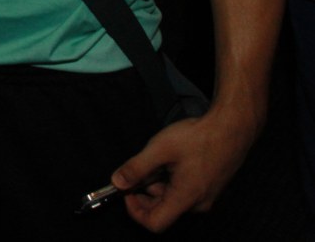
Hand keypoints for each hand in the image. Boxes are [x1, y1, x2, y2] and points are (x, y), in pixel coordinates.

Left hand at [111, 105, 258, 231]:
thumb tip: (117, 182)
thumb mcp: (160, 149)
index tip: (126, 191)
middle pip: (162, 210)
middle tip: (140, 169)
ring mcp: (206, 196)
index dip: (135, 210)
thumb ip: (136, 168)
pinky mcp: (209, 188)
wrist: (232, 127)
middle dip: (145, 192)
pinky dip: (171, 179)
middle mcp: (198, 203)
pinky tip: (172, 160)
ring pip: (172, 198)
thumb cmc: (200, 137)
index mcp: (186, 198)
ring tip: (160, 159)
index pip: (154, 223)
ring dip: (157, 183)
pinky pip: (184, 191)